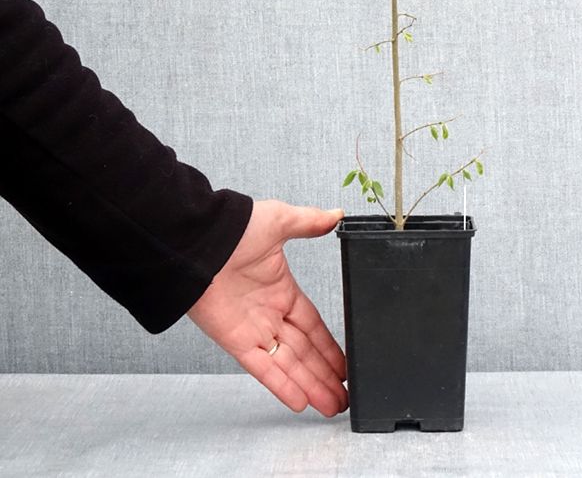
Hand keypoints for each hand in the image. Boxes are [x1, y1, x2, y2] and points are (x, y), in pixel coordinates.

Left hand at [187, 199, 347, 416]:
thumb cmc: (234, 228)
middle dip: (325, 375)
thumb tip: (336, 214)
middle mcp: (270, 314)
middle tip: (345, 396)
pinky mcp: (237, 341)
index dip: (330, 346)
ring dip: (311, 386)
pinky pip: (264, 369)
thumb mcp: (279, 220)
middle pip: (305, 352)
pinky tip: (300, 402)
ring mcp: (254, 330)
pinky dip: (282, 385)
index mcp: (282, 289)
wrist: (198, 242)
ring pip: (289, 365)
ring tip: (333, 406)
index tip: (345, 364)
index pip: (313, 325)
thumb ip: (309, 222)